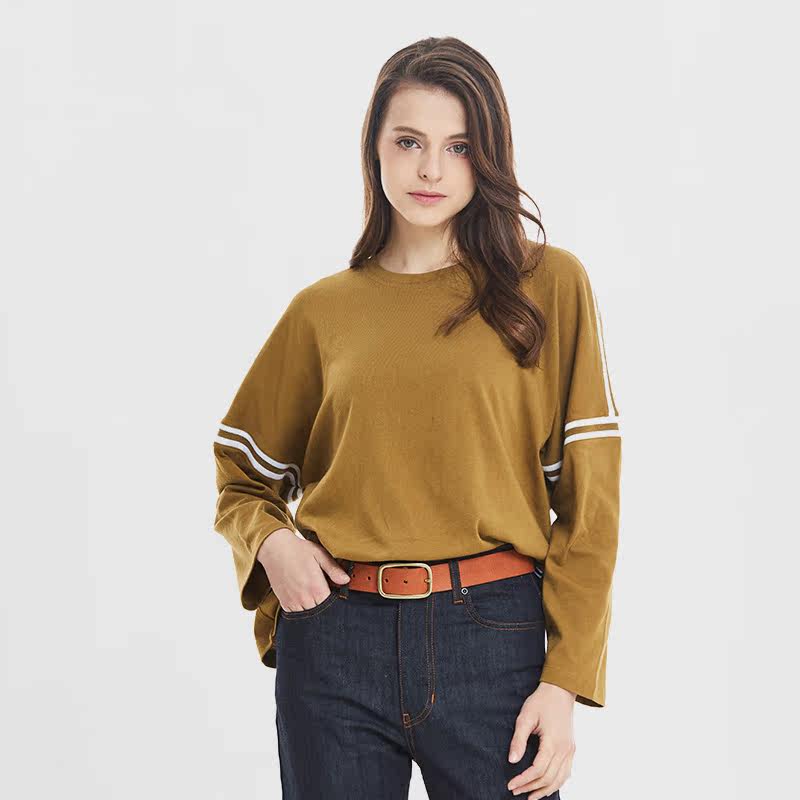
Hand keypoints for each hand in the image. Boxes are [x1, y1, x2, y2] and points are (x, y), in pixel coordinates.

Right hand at [257, 529, 350, 612]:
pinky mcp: (284, 603)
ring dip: (313, 609)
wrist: (274, 548)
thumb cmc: (298, 550)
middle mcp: (305, 598)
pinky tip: (304, 598)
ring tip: (314, 595)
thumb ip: (334, 569)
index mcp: (316, 588)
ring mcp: (293, 602)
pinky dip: (301, 610)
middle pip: (321, 612)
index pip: (331, 605)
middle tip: (324, 593)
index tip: (335, 593)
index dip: (335, 601)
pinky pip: (295, 614)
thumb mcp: (320, 554)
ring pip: (308, 616)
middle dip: (325, 606)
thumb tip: (346, 580)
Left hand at [506, 682, 576, 797]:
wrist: (561, 691)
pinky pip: (566, 773)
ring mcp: (570, 751)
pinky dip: (555, 783)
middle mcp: (565, 750)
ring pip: (559, 780)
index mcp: (553, 742)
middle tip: (515, 791)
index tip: (510, 785)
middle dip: (530, 788)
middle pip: (548, 778)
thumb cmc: (541, 701)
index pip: (538, 770)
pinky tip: (545, 787)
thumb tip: (512, 761)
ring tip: (529, 796)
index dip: (523, 780)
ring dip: (544, 790)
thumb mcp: (526, 716)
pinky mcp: (571, 749)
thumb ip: (518, 740)